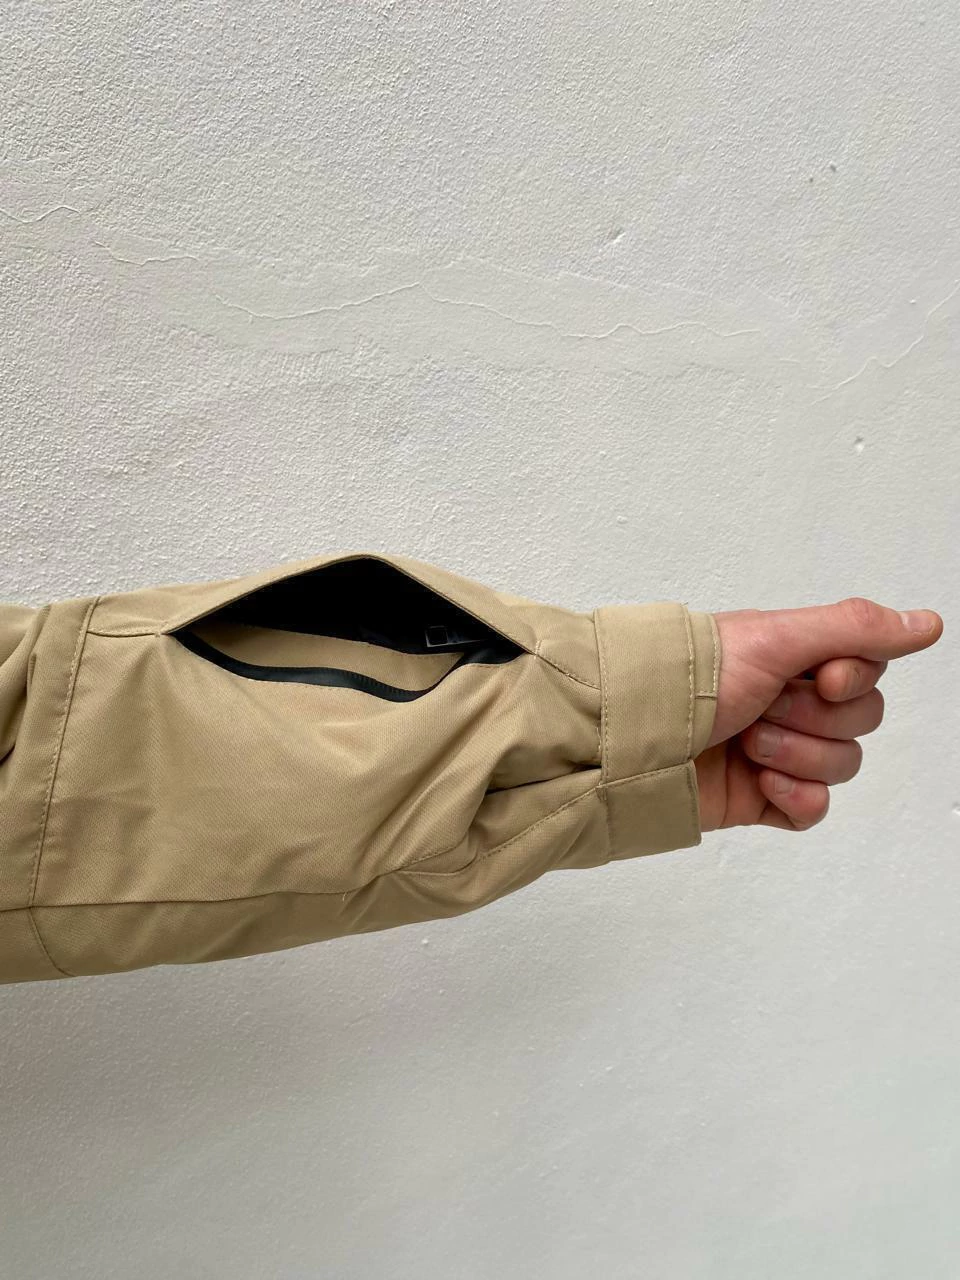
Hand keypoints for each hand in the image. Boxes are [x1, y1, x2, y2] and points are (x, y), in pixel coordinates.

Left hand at [694, 598, 943, 832]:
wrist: (635, 739)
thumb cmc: (691, 678)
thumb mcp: (775, 638)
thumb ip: (854, 629)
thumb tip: (925, 624)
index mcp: (792, 658)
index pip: (867, 672)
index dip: (853, 681)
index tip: (824, 678)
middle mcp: (788, 701)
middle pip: (860, 721)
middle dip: (813, 718)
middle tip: (762, 709)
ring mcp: (778, 752)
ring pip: (841, 765)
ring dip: (797, 754)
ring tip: (747, 744)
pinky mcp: (762, 797)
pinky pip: (814, 809)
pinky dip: (796, 796)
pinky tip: (762, 783)